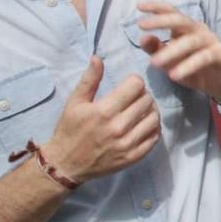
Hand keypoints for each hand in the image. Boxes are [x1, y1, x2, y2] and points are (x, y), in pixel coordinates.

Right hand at [45, 56, 159, 182]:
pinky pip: (154, 138)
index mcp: (104, 110)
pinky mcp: (133, 157)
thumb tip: (98, 58)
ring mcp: (127, 144)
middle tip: (134, 97)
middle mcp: (118, 127)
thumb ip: (89, 80)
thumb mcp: (75, 102)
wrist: (66, 163)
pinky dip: (153, 128)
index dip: (134, 82)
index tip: (128, 86)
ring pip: (154, 118)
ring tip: (141, 110)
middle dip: (143, 95)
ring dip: (151, 110)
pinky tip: (144, 124)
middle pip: (147, 100)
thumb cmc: (69, 130)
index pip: (136, 86)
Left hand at [137, 1, 220, 100]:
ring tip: (154, 62)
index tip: (139, 6)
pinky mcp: (220, 54)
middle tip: (142, 25)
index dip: (157, 7)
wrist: (218, 83)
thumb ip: (155, 49)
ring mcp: (211, 41)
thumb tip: (142, 38)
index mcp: (186, 28)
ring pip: (191, 41)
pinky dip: (188, 66)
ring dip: (171, 51)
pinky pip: (204, 58)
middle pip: (181, 20)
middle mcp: (199, 30)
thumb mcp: (169, 60)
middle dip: (161, 21)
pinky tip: (174, 75)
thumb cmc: (191, 68)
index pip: (172, 12)